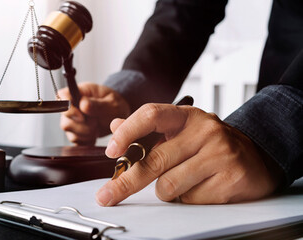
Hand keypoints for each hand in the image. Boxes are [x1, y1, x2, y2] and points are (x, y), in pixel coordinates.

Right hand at [58, 83, 129, 145]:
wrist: (117, 116)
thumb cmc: (114, 105)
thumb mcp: (112, 103)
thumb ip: (98, 104)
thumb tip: (83, 104)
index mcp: (80, 92)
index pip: (62, 96)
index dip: (68, 108)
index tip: (82, 116)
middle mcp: (71, 106)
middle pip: (65, 119)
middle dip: (82, 125)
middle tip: (96, 122)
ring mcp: (71, 119)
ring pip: (68, 130)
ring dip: (85, 133)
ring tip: (97, 127)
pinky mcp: (74, 131)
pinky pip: (74, 140)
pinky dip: (86, 140)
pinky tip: (94, 134)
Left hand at [96, 104, 280, 205]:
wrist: (258, 157)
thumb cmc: (210, 145)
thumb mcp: (179, 131)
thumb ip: (146, 130)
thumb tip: (114, 126)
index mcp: (186, 117)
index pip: (151, 115)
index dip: (127, 132)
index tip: (111, 151)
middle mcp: (205, 131)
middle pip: (154, 161)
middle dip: (125, 183)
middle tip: (107, 196)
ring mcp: (220, 154)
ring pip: (169, 185)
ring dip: (167, 191)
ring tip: (182, 181)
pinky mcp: (231, 178)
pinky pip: (190, 199)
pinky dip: (188, 199)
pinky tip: (201, 187)